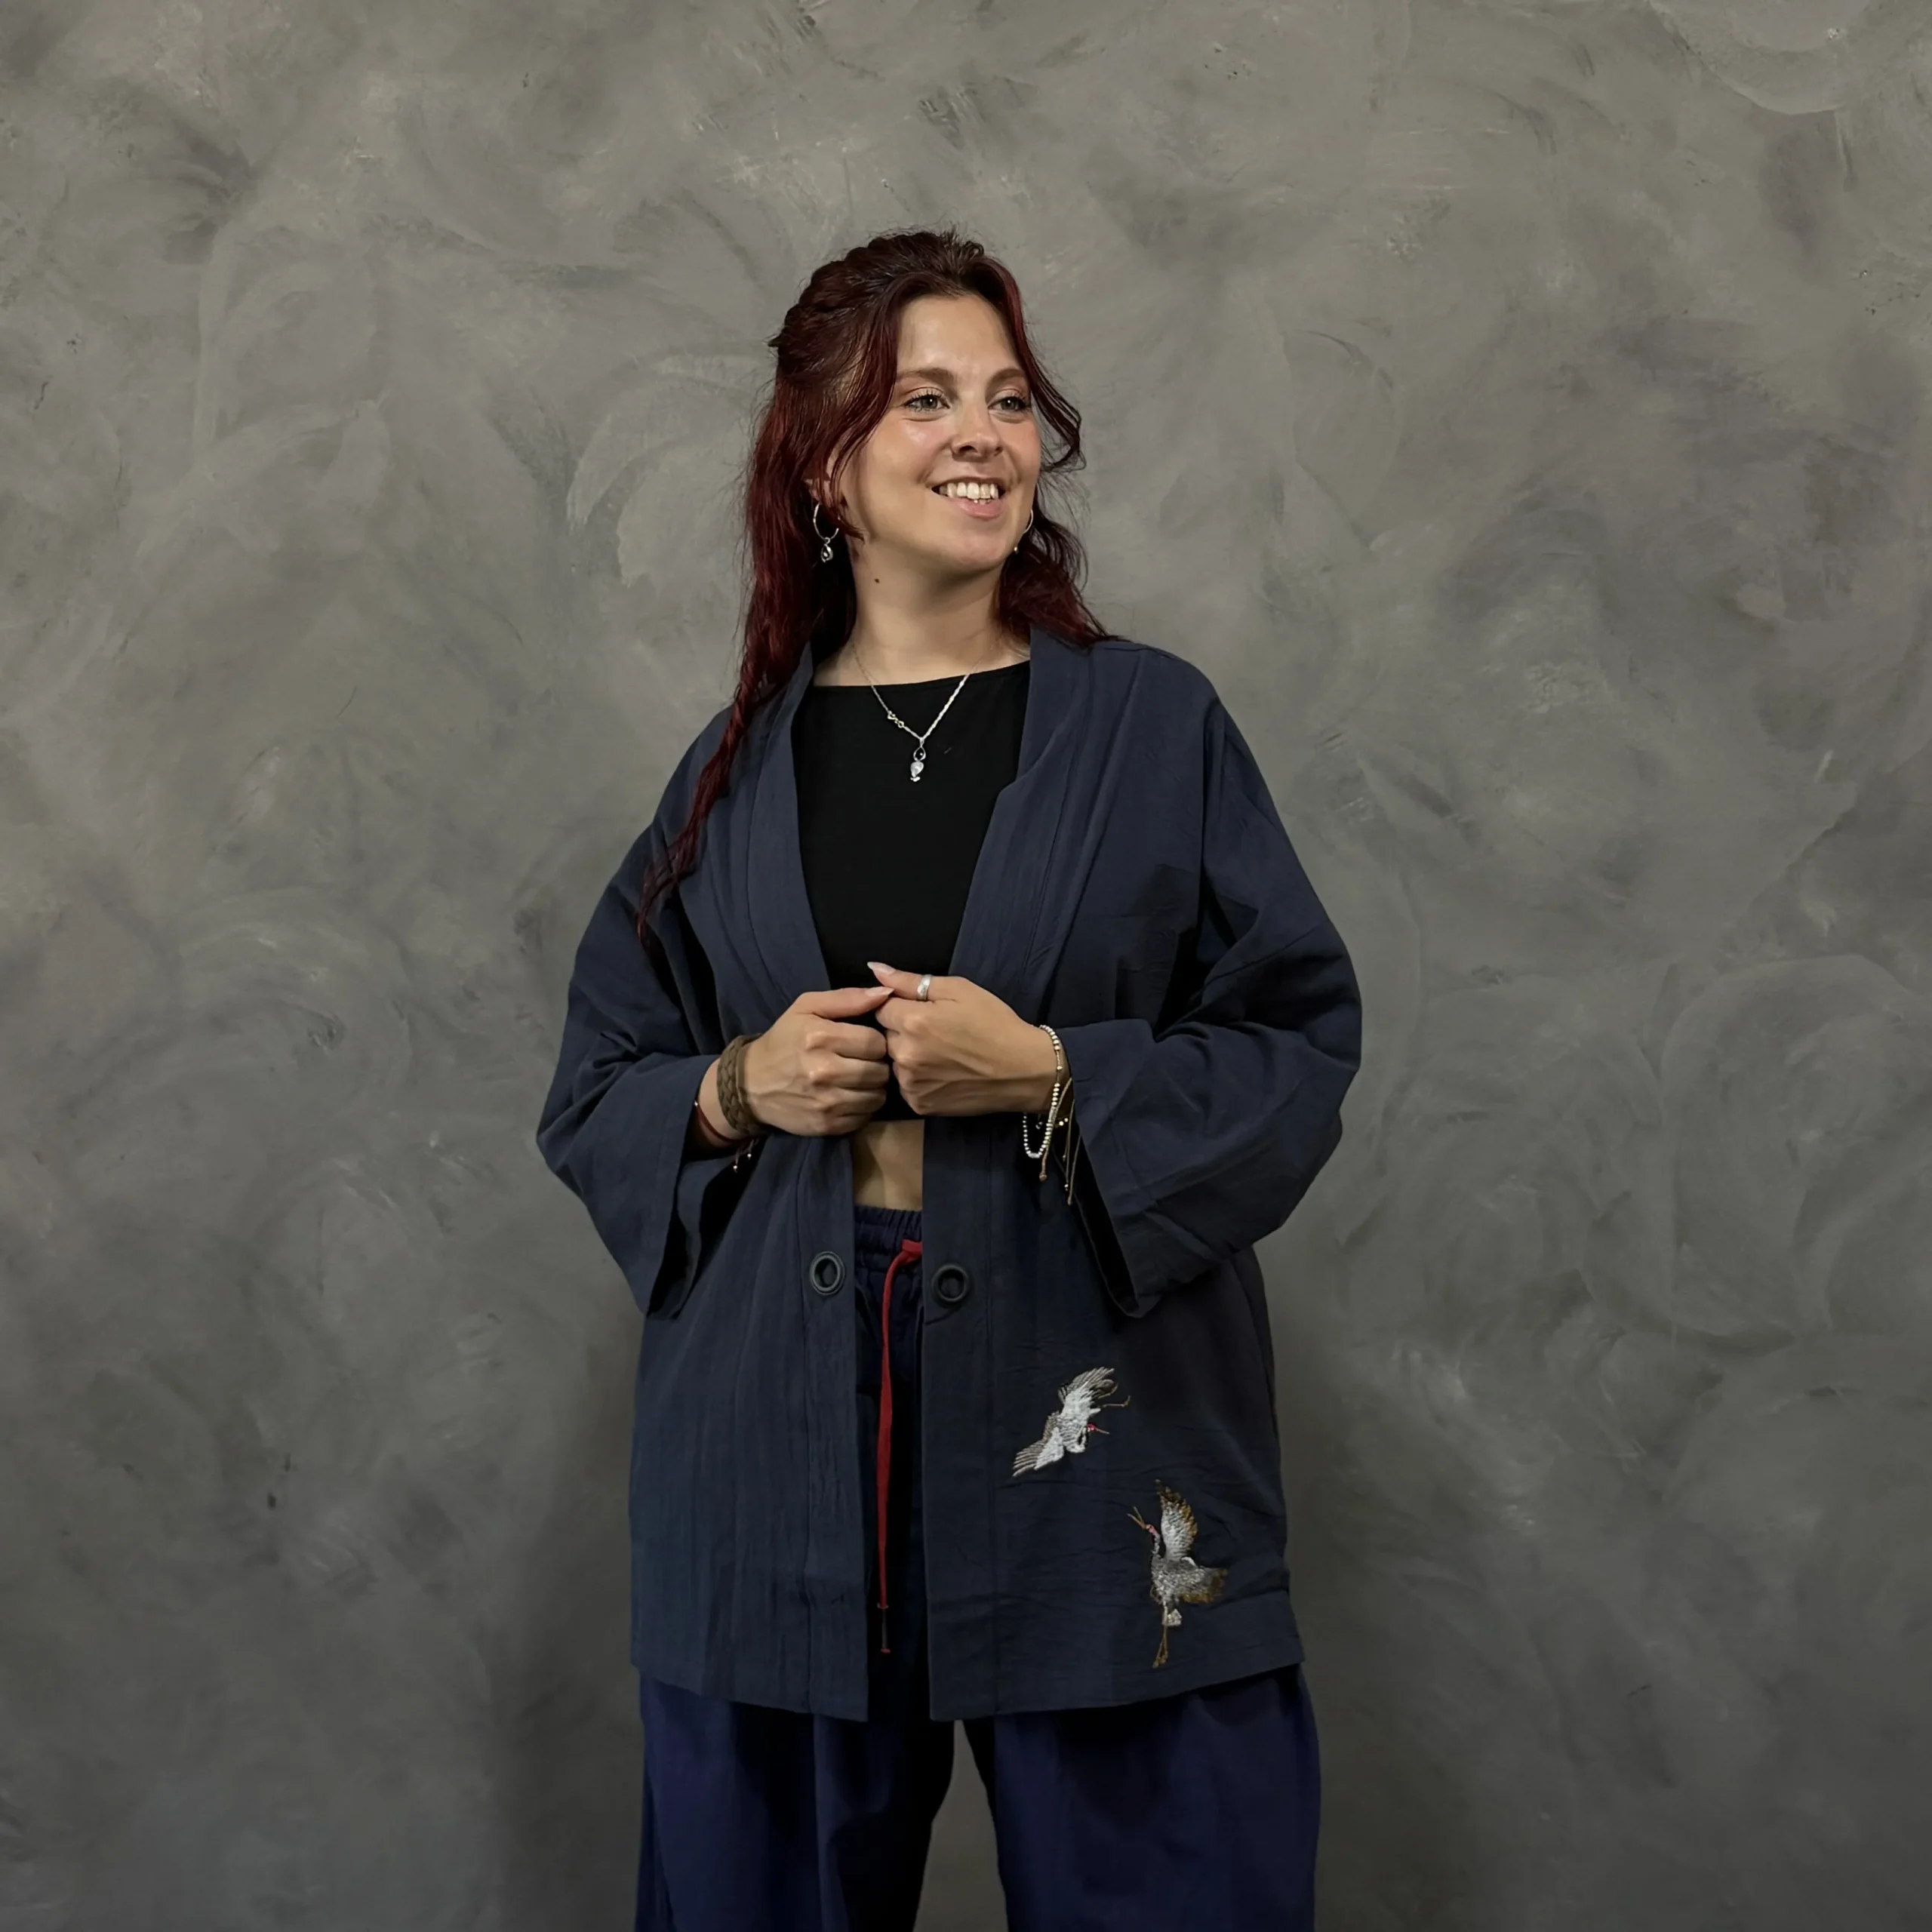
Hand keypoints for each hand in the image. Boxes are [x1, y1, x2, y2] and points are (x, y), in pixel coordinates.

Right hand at [736, 984, 893, 1136]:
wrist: (751, 1085)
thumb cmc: (783, 1041)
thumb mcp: (806, 1008)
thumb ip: (847, 998)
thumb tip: (886, 992)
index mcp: (820, 1037)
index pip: (876, 1042)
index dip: (875, 1041)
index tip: (863, 1043)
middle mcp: (824, 1071)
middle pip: (880, 1071)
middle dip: (876, 1065)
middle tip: (862, 1062)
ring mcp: (826, 1102)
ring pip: (877, 1096)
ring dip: (872, 1088)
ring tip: (857, 1080)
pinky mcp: (827, 1125)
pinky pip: (865, 1116)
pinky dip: (863, 1107)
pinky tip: (849, 1097)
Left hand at [865, 962, 1060, 1116]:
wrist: (1024, 1070)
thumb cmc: (995, 1024)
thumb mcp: (959, 990)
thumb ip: (911, 981)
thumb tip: (876, 969)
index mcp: (913, 1021)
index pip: (881, 1008)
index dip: (902, 1007)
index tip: (925, 1012)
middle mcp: (905, 1055)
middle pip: (885, 1036)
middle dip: (903, 1031)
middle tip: (937, 1033)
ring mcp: (911, 1084)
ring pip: (894, 1062)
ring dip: (909, 1057)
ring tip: (942, 1055)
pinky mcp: (920, 1105)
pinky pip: (906, 1086)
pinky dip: (918, 1079)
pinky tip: (943, 1074)